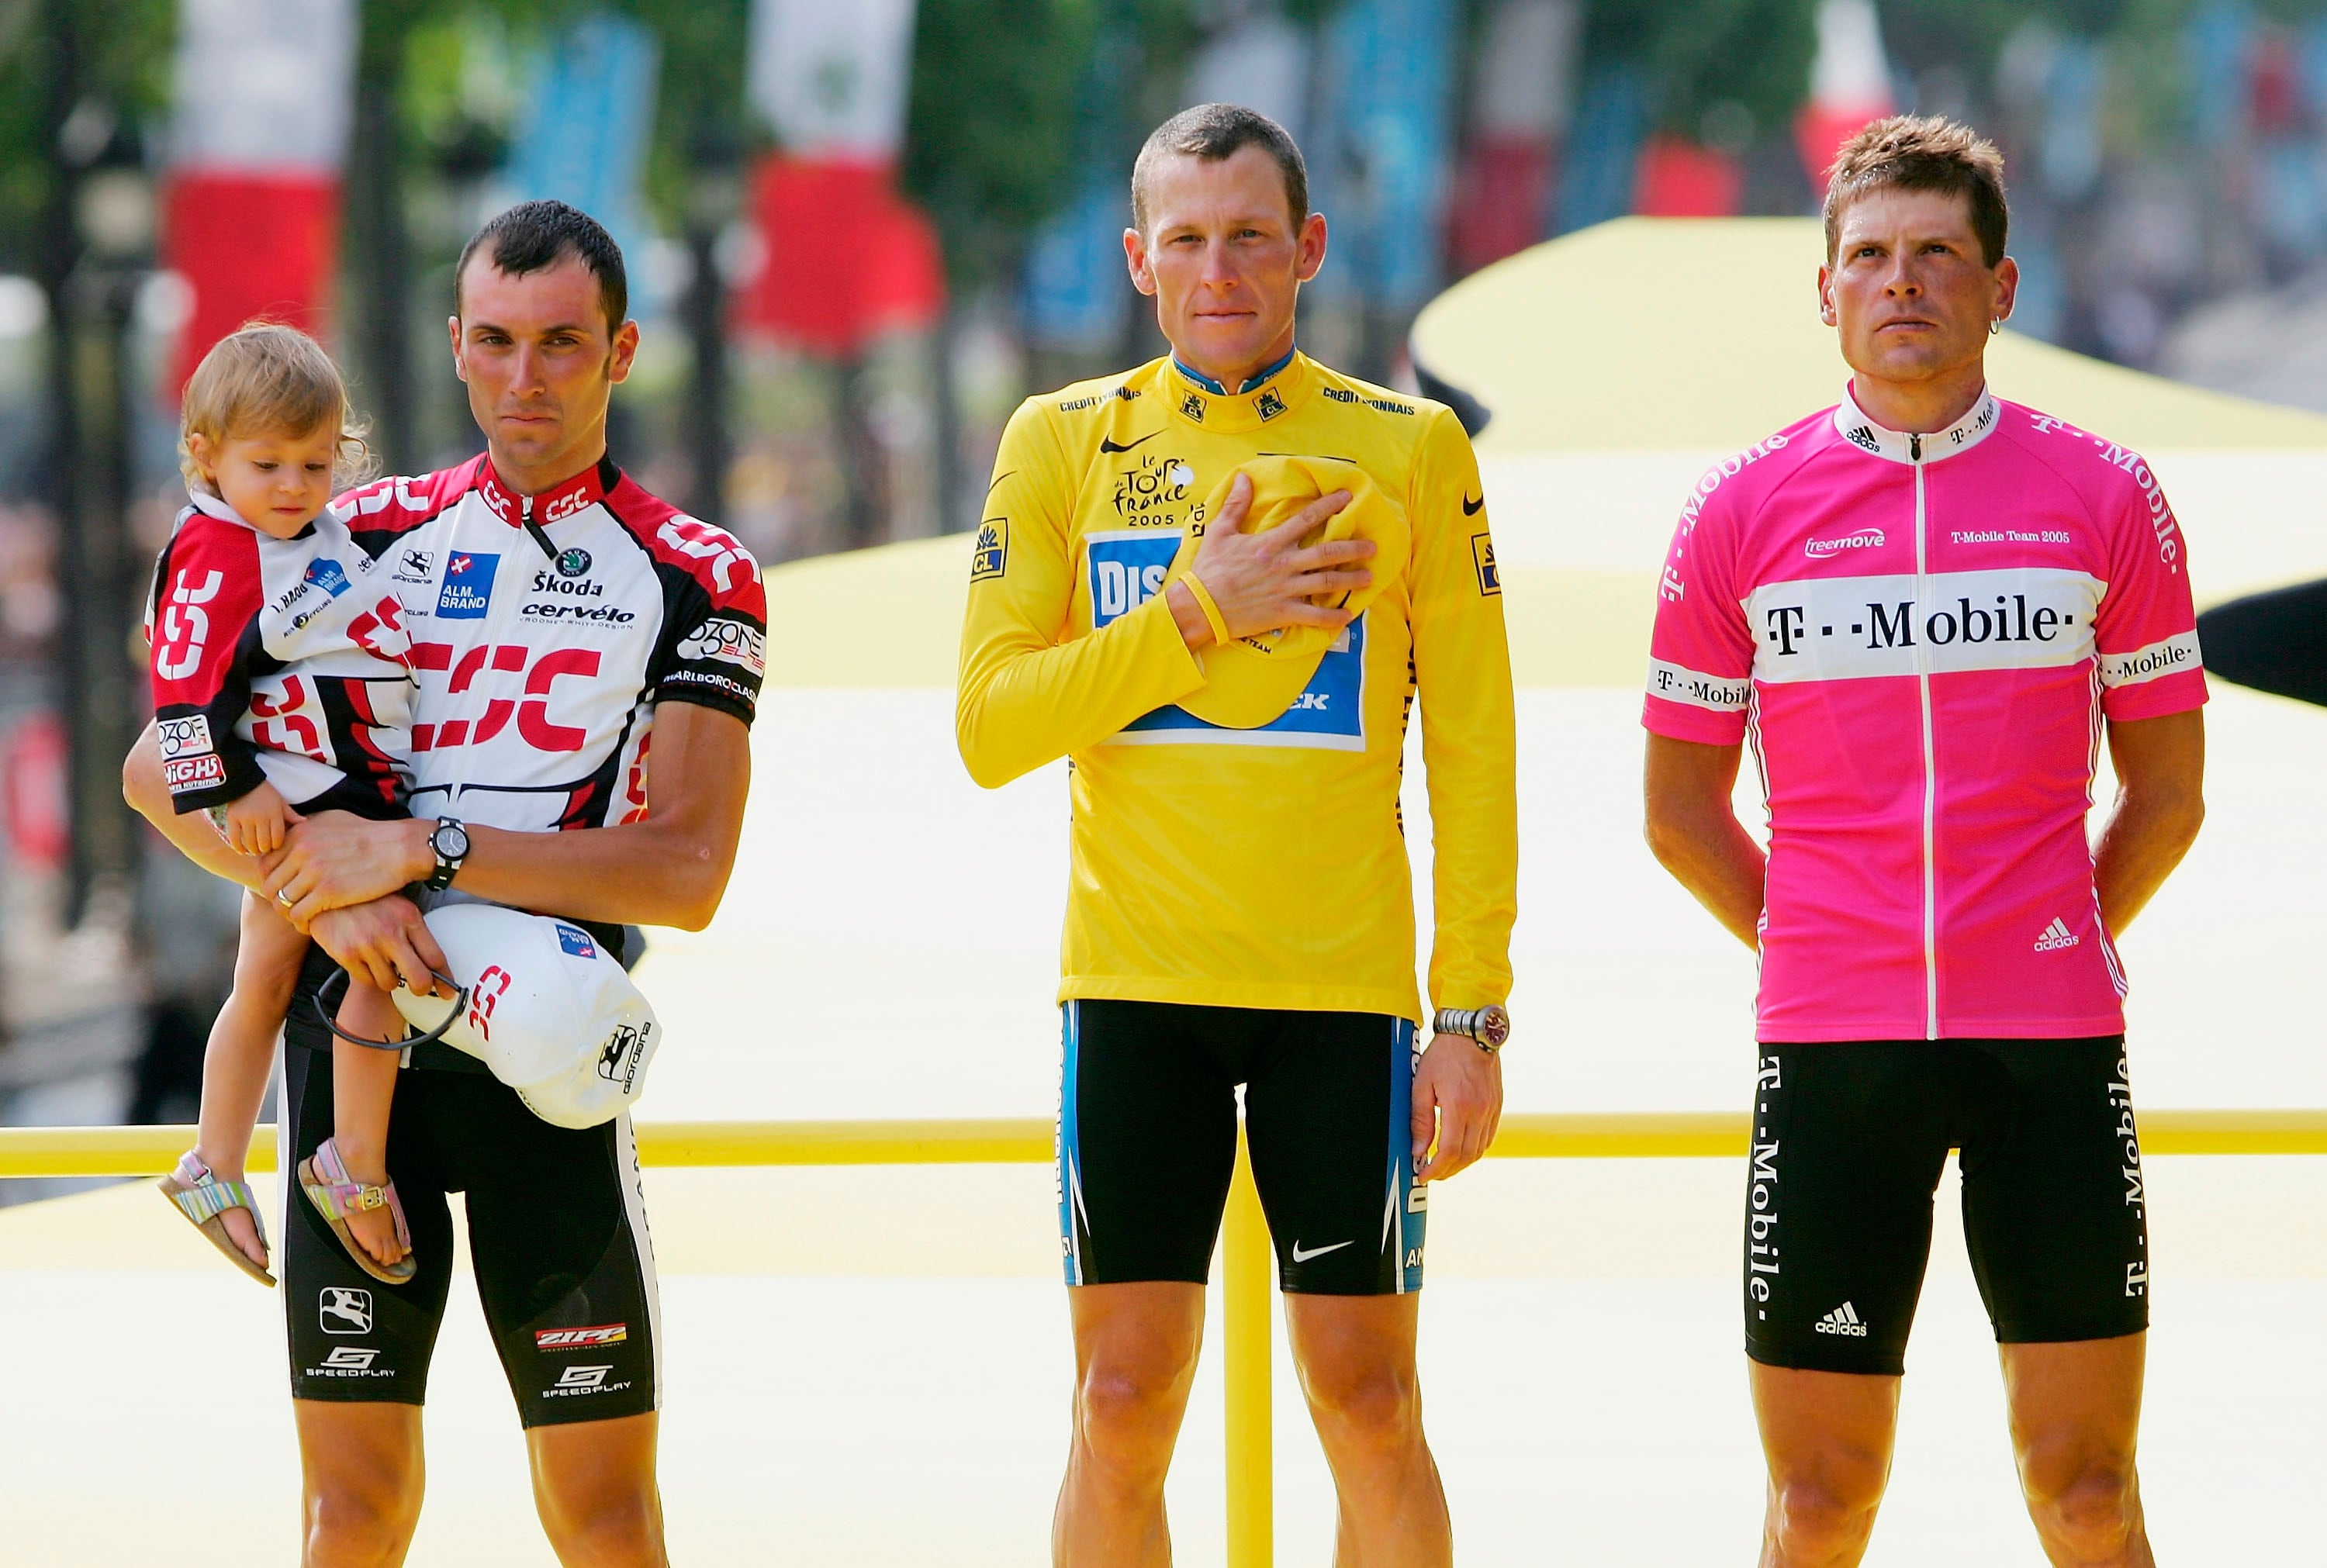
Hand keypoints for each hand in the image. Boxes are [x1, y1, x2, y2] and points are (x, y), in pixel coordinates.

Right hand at [222, 781, 296, 856]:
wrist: (243, 781)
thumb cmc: (265, 793)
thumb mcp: (280, 801)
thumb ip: (290, 814)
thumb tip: (304, 822)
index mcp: (274, 813)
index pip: (278, 837)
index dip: (277, 845)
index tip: (275, 846)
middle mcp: (260, 816)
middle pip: (264, 842)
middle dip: (266, 849)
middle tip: (265, 849)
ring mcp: (245, 818)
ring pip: (250, 843)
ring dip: (254, 850)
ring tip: (255, 850)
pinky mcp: (232, 818)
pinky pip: (235, 838)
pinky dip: (239, 848)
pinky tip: (243, 851)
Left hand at [263, 812, 431, 926]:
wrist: (401, 847)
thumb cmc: (370, 834)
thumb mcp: (332, 819)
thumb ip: (307, 828)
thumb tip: (291, 834)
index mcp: (299, 834)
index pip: (265, 864)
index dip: (271, 880)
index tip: (285, 888)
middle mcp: (301, 851)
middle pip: (270, 885)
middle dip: (278, 900)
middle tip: (292, 907)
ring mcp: (313, 872)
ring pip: (282, 902)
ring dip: (289, 914)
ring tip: (301, 918)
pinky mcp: (328, 892)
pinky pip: (299, 915)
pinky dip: (301, 924)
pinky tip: (311, 925)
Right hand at [309, 896, 453, 997]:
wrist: (326, 891)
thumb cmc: (367, 900)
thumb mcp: (398, 904)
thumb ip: (414, 930)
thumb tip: (433, 963)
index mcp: (409, 917)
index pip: (435, 956)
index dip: (445, 980)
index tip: (447, 991)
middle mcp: (391, 932)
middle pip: (419, 979)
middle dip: (421, 989)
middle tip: (419, 988)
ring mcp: (367, 944)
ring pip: (390, 983)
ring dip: (389, 979)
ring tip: (383, 963)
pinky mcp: (346, 954)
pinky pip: (367, 980)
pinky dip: (368, 975)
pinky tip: (364, 959)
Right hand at [1166, 472, 1373, 650]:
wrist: (1199, 606)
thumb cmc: (1209, 569)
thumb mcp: (1219, 531)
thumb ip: (1236, 505)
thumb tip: (1245, 477)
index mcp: (1270, 543)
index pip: (1306, 519)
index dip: (1329, 506)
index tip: (1347, 497)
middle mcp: (1283, 565)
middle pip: (1326, 553)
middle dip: (1352, 548)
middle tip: (1372, 546)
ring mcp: (1284, 590)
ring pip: (1325, 583)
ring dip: (1350, 580)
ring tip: (1369, 577)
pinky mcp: (1282, 613)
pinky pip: (1313, 616)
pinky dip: (1331, 618)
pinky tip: (1347, 616)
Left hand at [1410, 1033, 1502, 1182]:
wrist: (1471, 1032)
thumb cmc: (1443, 1054)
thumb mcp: (1422, 1084)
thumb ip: (1420, 1120)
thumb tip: (1418, 1150)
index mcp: (1459, 1106)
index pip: (1449, 1151)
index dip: (1436, 1169)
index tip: (1423, 1175)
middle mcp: (1480, 1111)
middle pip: (1466, 1156)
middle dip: (1448, 1171)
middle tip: (1432, 1174)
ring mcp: (1492, 1109)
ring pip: (1480, 1150)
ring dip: (1462, 1163)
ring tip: (1445, 1165)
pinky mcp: (1497, 1106)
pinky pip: (1488, 1137)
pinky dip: (1474, 1149)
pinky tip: (1461, 1148)